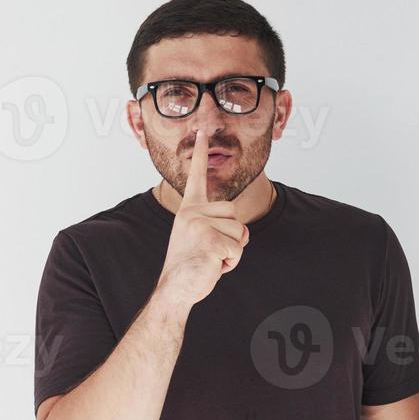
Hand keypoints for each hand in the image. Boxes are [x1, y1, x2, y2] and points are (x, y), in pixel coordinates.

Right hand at [154, 127, 249, 307]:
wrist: (175, 288)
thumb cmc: (190, 264)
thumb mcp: (198, 237)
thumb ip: (215, 224)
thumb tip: (244, 231)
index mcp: (189, 209)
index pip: (197, 176)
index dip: (200, 154)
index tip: (202, 131)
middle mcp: (192, 212)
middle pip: (235, 215)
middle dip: (233, 238)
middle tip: (211, 251)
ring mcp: (200, 225)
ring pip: (240, 233)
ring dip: (233, 252)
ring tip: (211, 259)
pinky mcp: (210, 241)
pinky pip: (238, 249)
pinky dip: (231, 263)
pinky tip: (212, 266)